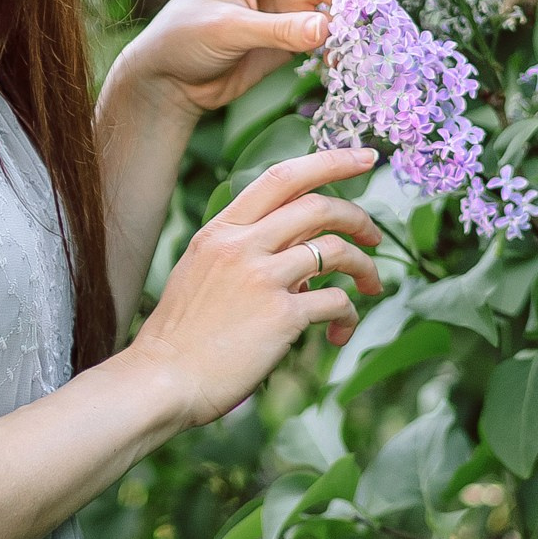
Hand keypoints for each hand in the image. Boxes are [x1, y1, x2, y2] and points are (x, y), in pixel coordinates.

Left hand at [104, 0, 384, 118]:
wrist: (167, 79)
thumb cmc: (183, 40)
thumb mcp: (228, 31)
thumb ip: (278, 30)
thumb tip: (326, 30)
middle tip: (388, 26)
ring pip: (341, 1)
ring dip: (358, 22)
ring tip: (372, 47)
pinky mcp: (294, 27)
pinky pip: (331, 28)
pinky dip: (344, 42)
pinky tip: (346, 62)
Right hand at [126, 149, 381, 431]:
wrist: (161, 380)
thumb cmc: (181, 336)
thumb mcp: (202, 273)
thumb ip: (245, 252)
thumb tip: (304, 258)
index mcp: (220, 231)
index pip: (282, 177)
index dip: (330, 161)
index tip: (364, 157)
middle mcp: (241, 245)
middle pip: (319, 206)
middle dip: (359, 217)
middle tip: (375, 237)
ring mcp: (262, 278)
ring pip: (336, 250)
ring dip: (365, 267)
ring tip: (371, 286)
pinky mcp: (281, 316)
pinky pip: (336, 302)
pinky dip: (349, 315)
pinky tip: (338, 333)